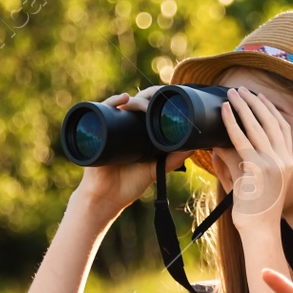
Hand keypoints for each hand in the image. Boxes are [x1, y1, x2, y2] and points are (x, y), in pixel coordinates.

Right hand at [72, 87, 190, 221]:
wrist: (107, 197)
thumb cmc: (130, 183)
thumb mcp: (156, 169)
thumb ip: (173, 159)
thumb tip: (194, 147)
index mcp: (140, 132)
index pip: (149, 109)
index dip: (159, 100)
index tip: (172, 96)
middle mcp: (126, 126)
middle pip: (136, 103)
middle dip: (149, 95)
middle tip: (162, 95)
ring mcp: (111, 127)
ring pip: (123, 104)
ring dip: (135, 99)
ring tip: (146, 104)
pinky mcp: (98, 130)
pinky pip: (102, 110)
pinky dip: (112, 102)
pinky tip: (124, 99)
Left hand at [217, 86, 292, 229]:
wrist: (259, 230)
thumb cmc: (253, 210)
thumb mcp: (249, 182)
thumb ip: (237, 163)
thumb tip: (218, 146)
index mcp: (289, 164)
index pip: (283, 129)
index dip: (271, 110)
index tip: (259, 97)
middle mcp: (284, 161)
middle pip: (271, 122)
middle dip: (255, 102)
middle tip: (241, 89)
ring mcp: (273, 165)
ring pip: (257, 127)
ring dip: (243, 106)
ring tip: (232, 94)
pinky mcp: (257, 169)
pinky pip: (242, 141)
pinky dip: (232, 124)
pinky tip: (224, 112)